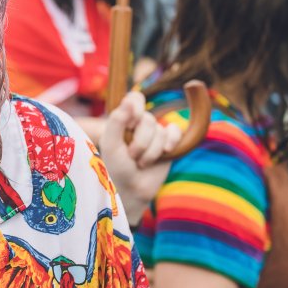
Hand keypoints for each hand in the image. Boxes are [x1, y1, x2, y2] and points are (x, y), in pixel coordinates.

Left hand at [99, 91, 180, 224]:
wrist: (132, 189)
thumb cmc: (116, 166)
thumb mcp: (111, 143)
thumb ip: (117, 121)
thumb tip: (129, 100)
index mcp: (123, 119)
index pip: (135, 98)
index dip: (136, 109)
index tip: (129, 125)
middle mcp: (139, 123)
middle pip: (148, 119)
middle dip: (140, 141)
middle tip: (131, 155)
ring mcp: (155, 133)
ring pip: (160, 130)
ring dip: (151, 151)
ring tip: (141, 162)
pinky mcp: (168, 143)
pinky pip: (176, 132)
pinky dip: (171, 141)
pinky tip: (165, 152)